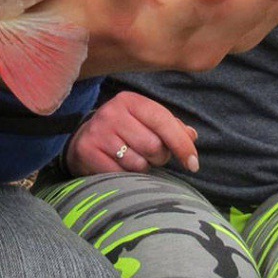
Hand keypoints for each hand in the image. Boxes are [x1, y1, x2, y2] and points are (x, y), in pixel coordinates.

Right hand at [65, 91, 198, 175]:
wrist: (84, 140)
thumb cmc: (124, 131)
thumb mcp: (145, 121)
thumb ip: (171, 127)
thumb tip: (192, 136)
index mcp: (130, 100)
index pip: (163, 121)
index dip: (182, 145)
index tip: (193, 164)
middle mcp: (112, 112)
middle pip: (153, 146)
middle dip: (159, 157)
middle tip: (151, 156)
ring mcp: (98, 132)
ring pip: (138, 163)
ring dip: (142, 168)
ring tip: (133, 159)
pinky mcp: (88, 151)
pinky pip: (121, 175)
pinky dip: (126, 177)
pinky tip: (120, 167)